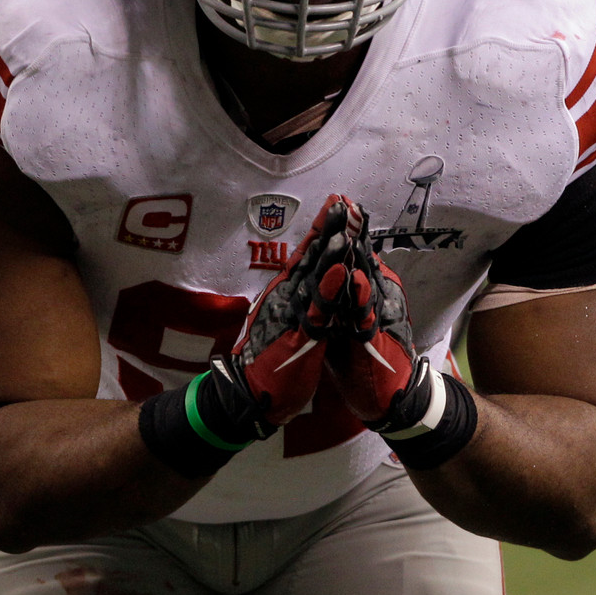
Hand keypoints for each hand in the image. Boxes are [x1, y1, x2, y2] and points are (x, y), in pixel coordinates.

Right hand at [209, 194, 362, 435]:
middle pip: (312, 255)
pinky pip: (316, 309)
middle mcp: (288, 295)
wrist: (250, 394)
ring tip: (344, 224)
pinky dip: (328, 288)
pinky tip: (340, 270)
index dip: (324, 229)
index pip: (310, 254)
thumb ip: (302, 301)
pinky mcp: (298, 334)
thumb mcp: (291, 322)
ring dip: (330, 249)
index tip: (338, 205)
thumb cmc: (273, 359)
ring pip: (314, 276)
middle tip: (344, 200)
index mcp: (290, 292)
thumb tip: (312, 281)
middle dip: (329, 228)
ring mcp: (292, 313)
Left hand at [324, 206, 436, 433]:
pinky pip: (367, 315)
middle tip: (344, 200)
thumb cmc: (360, 360)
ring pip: (364, 278)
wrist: (387, 398)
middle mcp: (371, 297)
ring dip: (357, 253)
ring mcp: (376, 316)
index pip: (347, 256)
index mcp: (358, 292)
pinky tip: (356, 277)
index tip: (333, 202)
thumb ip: (333, 297)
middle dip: (350, 230)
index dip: (339, 231)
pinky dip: (361, 296)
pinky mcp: (377, 340)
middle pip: (357, 259)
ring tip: (351, 225)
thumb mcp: (339, 322)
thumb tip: (324, 273)